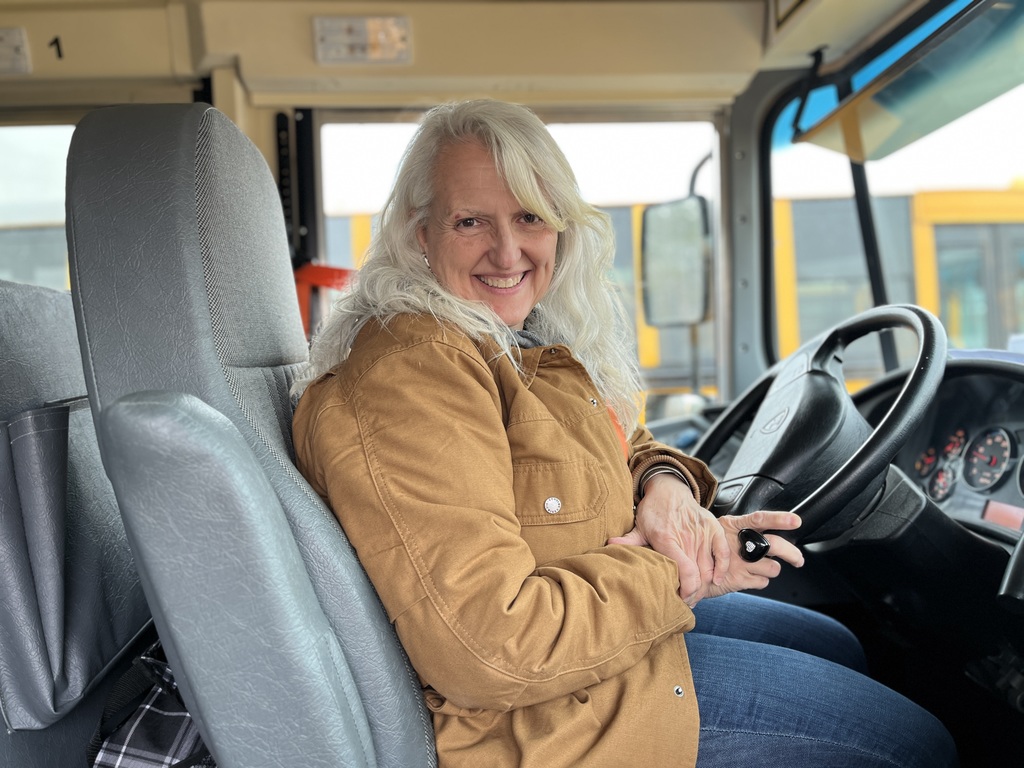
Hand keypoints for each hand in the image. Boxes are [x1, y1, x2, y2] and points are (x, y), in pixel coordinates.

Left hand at [608, 473, 729, 605]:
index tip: (680, 598)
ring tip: (696, 595)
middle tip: (687, 601)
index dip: (686, 590)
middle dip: (694, 593)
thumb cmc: (654, 510)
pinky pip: (722, 552)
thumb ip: (628, 541)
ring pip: (709, 567)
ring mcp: (701, 532)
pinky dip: (721, 568)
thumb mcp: (639, 526)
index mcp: (666, 539)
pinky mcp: (712, 528)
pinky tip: (716, 580)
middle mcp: (686, 536)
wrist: (669, 489)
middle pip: (698, 574)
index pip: (685, 571)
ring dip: (705, 585)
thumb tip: (609, 545)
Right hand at [703, 510, 803, 598]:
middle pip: (773, 545)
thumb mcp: (720, 532)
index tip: (795, 521)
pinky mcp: (738, 580)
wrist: (687, 571)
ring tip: (760, 567)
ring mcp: (738, 563)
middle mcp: (737, 543)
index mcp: (733, 526)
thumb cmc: (707, 550)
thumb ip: (742, 532)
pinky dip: (760, 580)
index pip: (759, 519)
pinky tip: (749, 577)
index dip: (779, 519)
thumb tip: (769, 538)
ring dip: (770, 569)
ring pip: (773, 566)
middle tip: (798, 559)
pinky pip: (763, 582)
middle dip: (791, 553)